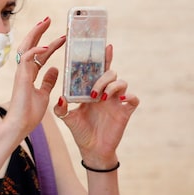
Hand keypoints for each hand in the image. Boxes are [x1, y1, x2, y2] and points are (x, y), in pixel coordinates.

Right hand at [6, 17, 65, 133]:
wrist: (20, 125)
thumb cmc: (29, 113)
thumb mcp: (44, 94)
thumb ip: (48, 82)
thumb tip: (55, 69)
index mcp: (30, 75)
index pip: (39, 55)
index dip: (50, 45)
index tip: (62, 37)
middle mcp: (24, 71)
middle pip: (30, 46)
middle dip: (39, 32)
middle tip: (49, 19)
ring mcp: (21, 72)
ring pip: (26, 47)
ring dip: (35, 34)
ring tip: (45, 22)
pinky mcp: (21, 77)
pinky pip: (26, 58)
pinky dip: (35, 51)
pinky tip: (45, 46)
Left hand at [52, 44, 139, 164]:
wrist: (91, 149)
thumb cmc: (79, 130)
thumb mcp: (66, 118)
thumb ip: (60, 107)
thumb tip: (60, 97)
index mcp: (92, 89)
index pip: (97, 69)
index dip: (102, 57)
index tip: (104, 46)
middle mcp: (106, 92)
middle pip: (110, 72)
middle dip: (102, 78)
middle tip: (92, 93)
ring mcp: (116, 101)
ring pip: (122, 82)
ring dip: (112, 86)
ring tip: (101, 98)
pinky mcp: (125, 111)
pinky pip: (134, 98)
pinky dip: (129, 96)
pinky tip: (120, 101)